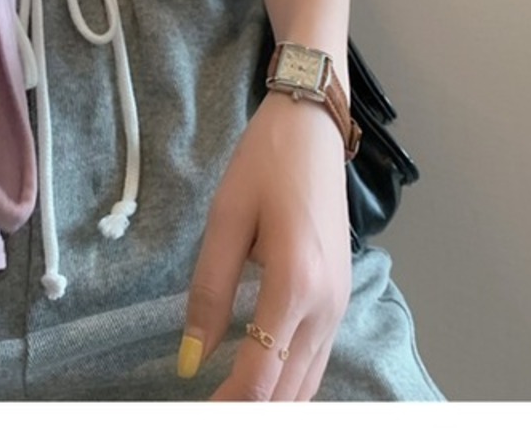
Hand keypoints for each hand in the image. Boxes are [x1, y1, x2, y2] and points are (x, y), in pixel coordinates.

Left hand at [178, 89, 351, 399]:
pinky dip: (289, 385)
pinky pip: (316, 361)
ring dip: (271, 404)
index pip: (261, 375)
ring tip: (227, 404)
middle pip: (289, 392)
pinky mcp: (339, 299)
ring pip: (307, 384)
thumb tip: (190, 358)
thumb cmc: (265, 164)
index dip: (226, 406)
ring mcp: (339, 306)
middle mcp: (326, 307)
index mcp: (295, 285)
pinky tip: (260, 386)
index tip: (196, 411)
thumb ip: (209, 291)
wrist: (313, 130)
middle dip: (248, 410)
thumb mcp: (226, 218)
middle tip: (206, 409)